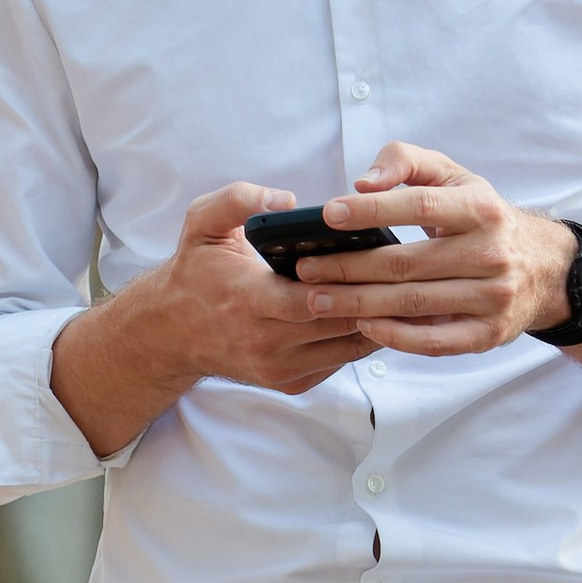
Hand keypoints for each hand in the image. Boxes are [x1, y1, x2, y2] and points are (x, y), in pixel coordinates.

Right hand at [150, 185, 391, 395]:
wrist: (172, 331)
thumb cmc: (196, 270)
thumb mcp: (202, 222)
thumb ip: (238, 199)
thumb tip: (286, 200)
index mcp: (246, 299)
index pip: (310, 299)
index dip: (347, 282)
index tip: (377, 259)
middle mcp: (263, 341)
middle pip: (338, 323)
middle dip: (374, 298)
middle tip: (409, 272)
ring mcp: (278, 367)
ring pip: (347, 347)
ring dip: (378, 320)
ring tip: (405, 290)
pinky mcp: (290, 383)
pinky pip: (340, 362)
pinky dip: (362, 338)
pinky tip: (381, 313)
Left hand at [292, 144, 576, 357]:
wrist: (545, 268)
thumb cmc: (482, 217)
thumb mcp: (454, 177)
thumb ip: (406, 162)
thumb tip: (363, 182)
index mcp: (481, 209)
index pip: (420, 205)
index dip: (372, 210)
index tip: (328, 215)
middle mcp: (491, 254)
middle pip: (405, 264)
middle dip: (347, 268)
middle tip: (305, 269)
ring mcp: (492, 298)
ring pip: (412, 304)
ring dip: (357, 304)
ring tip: (316, 300)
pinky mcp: (487, 334)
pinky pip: (433, 342)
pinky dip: (393, 336)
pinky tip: (361, 325)